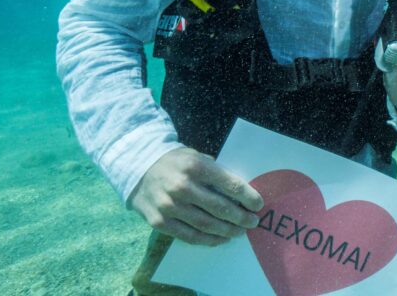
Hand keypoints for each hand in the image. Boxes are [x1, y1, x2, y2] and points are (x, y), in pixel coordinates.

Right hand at [128, 147, 264, 244]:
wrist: (137, 168)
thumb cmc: (175, 162)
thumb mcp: (196, 156)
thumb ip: (215, 172)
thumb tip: (240, 192)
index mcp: (196, 166)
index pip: (229, 184)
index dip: (248, 197)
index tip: (258, 205)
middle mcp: (182, 186)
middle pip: (220, 208)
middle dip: (241, 217)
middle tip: (253, 222)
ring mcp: (170, 206)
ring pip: (206, 225)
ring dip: (228, 231)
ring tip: (240, 232)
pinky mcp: (160, 222)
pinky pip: (189, 236)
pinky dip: (209, 240)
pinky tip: (220, 239)